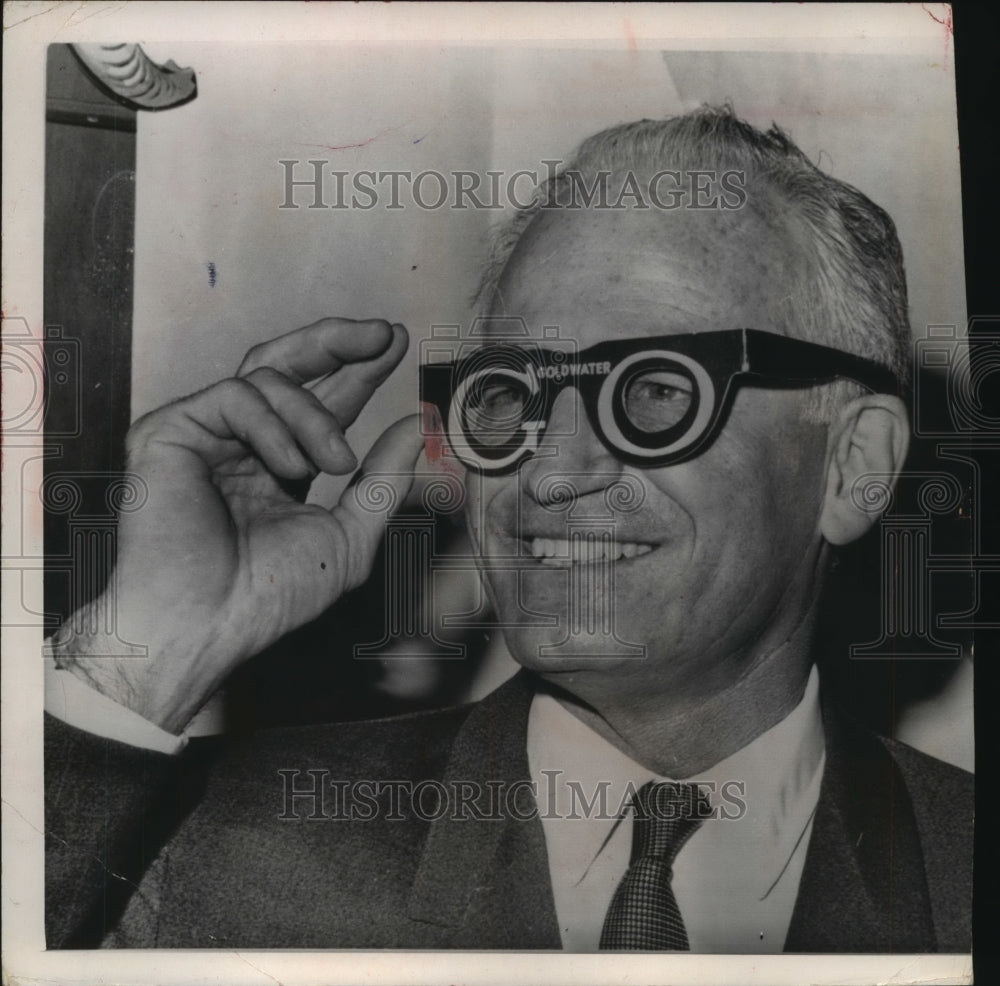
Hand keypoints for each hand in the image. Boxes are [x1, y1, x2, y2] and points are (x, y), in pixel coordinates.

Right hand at [51, 318, 422, 732]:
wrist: (207, 625)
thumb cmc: (269, 594)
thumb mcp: (349, 534)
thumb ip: (382, 478)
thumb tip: (417, 424)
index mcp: (279, 465)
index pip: (321, 402)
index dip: (358, 372)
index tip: (395, 346)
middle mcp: (240, 443)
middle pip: (288, 365)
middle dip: (339, 342)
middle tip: (384, 334)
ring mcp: (204, 435)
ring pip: (269, 377)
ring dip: (316, 414)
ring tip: (334, 462)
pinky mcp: (170, 431)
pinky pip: (235, 396)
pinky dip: (275, 426)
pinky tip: (291, 465)